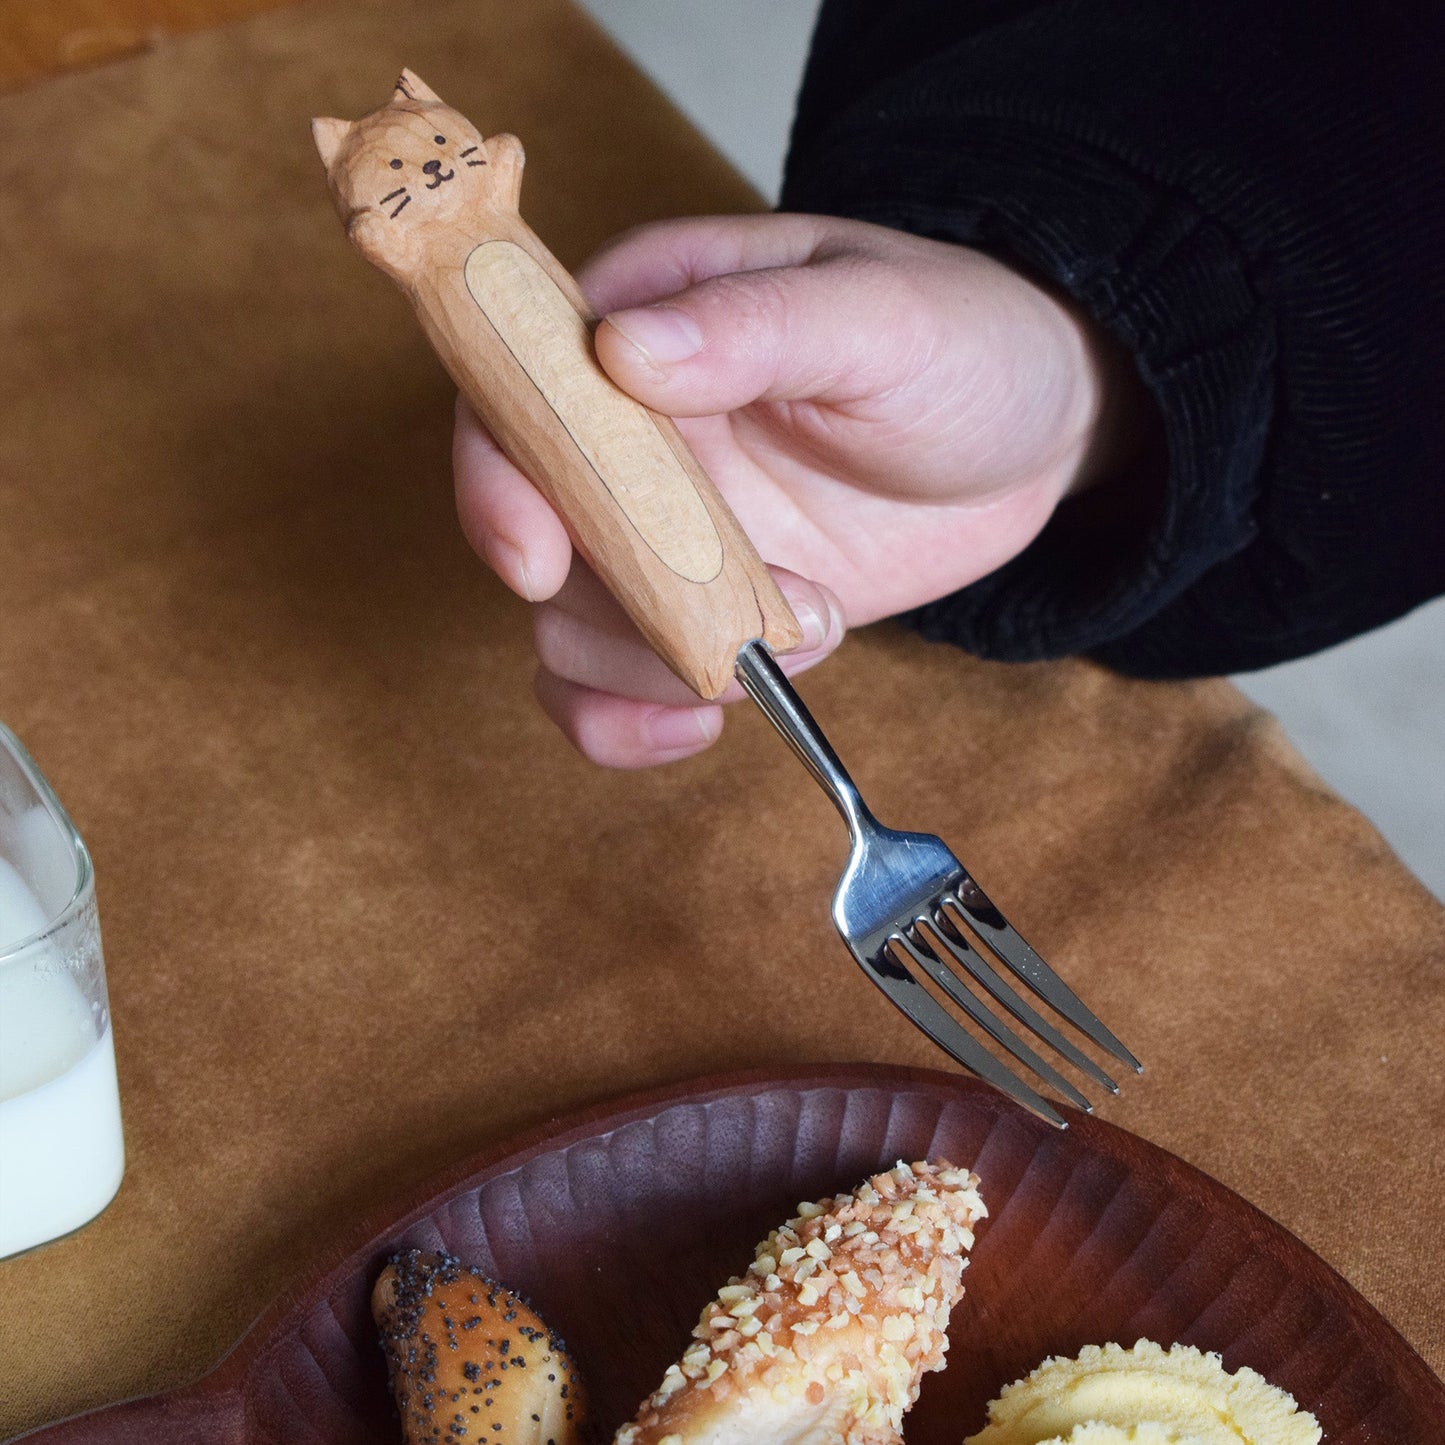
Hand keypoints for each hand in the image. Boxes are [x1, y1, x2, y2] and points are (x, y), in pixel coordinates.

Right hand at [455, 212, 1124, 766]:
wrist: (1035, 439)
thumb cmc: (965, 342)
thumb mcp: (881, 313)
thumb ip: (756, 325)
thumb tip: (624, 349)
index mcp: (646, 319)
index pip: (516, 392)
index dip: (501, 481)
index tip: (540, 562)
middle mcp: (629, 432)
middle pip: (535, 533)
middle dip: (617, 599)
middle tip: (742, 610)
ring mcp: (662, 528)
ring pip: (573, 624)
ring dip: (667, 659)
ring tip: (809, 625)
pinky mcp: (700, 603)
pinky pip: (615, 681)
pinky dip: (634, 720)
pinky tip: (709, 719)